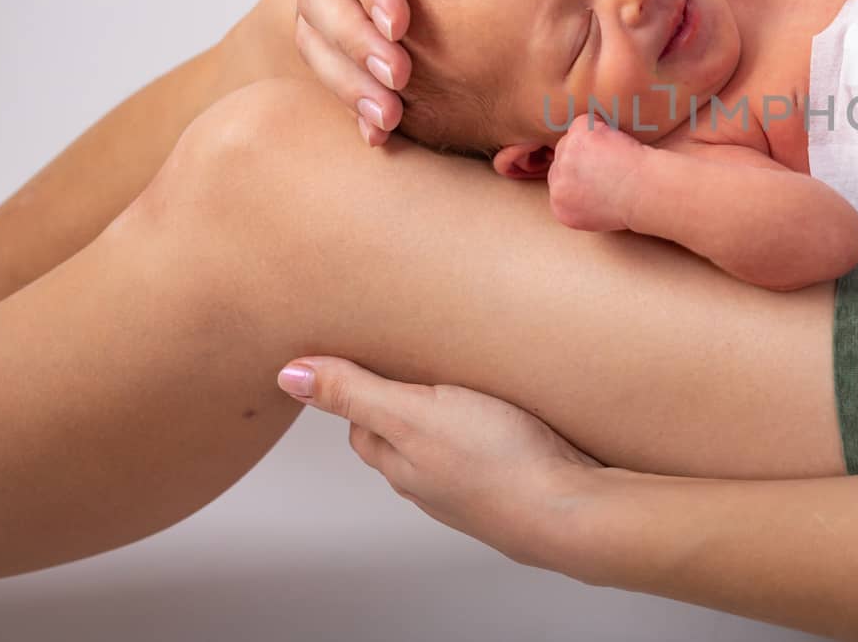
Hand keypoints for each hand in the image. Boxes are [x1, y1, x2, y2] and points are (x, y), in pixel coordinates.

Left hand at [275, 356, 602, 571]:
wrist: (568, 507)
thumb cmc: (496, 461)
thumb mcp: (414, 411)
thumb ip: (355, 391)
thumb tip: (289, 376)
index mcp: (397, 459)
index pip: (360, 420)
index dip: (360, 384)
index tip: (369, 350)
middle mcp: (428, 477)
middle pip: (401, 431)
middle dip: (403, 396)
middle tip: (418, 354)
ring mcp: (471, 480)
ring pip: (445, 439)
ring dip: (450, 410)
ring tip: (466, 374)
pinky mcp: (511, 475)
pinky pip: (486, 445)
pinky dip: (488, 424)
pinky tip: (509, 408)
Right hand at [545, 113, 648, 231]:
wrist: (647, 192)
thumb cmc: (636, 203)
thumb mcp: (600, 215)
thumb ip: (582, 199)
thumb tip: (582, 181)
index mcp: (561, 206)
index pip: (559, 180)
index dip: (578, 170)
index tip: (597, 169)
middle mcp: (558, 185)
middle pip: (561, 157)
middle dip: (581, 155)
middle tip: (610, 161)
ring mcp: (565, 158)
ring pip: (571, 139)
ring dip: (592, 141)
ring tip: (617, 155)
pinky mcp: (577, 137)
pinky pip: (584, 122)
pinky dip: (601, 126)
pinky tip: (617, 142)